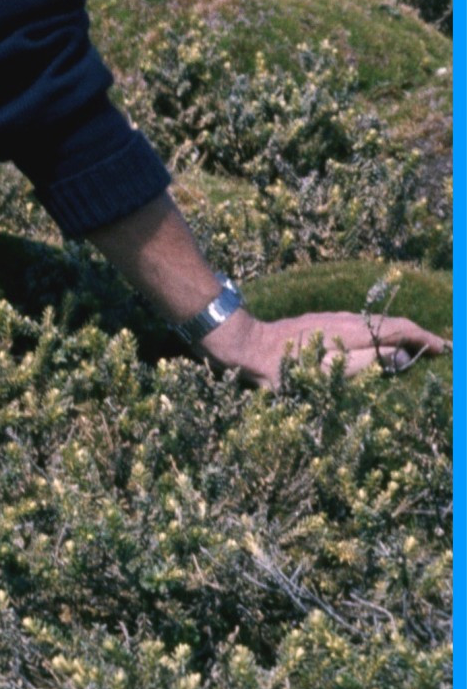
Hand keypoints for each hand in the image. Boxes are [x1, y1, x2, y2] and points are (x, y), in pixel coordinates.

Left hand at [199, 306, 449, 388]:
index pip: (399, 329)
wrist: (244, 346)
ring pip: (374, 323)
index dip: (424, 338)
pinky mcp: (317, 323)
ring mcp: (330, 319)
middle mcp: (345, 318)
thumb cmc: (284, 365)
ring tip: (414, 347)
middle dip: (416, 334)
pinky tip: (377, 342)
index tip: (445, 348)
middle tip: (437, 347)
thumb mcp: (330, 369)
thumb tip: (400, 354)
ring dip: (397, 333)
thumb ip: (368, 361)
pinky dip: (377, 333)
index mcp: (353, 330)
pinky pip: (359, 325)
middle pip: (390, 323)